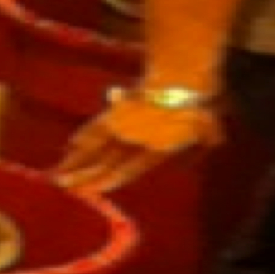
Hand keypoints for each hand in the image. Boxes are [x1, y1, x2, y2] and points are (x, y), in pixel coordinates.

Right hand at [54, 92, 225, 193]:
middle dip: (83, 174)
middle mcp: (135, 141)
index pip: (126, 168)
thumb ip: (206, 133)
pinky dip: (84, 137)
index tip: (92, 188)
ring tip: (60, 173)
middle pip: (105, 161)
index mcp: (155, 149)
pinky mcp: (116, 116)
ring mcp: (124, 129)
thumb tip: (215, 140)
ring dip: (77, 161)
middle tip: (63, 185)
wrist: (182, 85)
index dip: (109, 179)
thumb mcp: (204, 125)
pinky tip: (70, 146)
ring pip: (96, 148)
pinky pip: (96, 129)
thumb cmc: (197, 106)